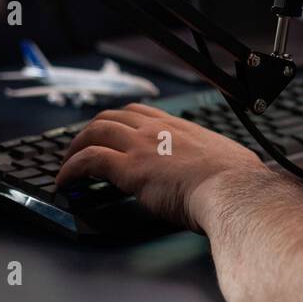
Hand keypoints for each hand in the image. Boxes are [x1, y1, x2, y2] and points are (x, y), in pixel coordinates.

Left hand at [56, 103, 264, 231]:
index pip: (142, 112)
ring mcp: (141, 146)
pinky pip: (89, 160)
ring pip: (96, 131)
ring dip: (76, 146)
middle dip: (93, 129)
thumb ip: (215, 160)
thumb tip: (225, 169)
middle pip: (114, 116)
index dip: (122, 119)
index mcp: (181, 127)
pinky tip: (65, 180)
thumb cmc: (237, 180)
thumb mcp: (227, 159)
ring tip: (68, 162)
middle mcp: (158, 130)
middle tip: (84, 145)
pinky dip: (71, 168)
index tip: (114, 130)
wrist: (232, 189)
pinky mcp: (129, 168)